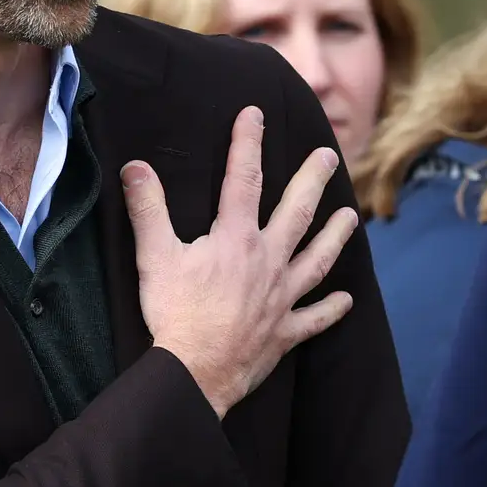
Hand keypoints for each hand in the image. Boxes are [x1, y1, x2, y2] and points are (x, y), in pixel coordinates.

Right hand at [122, 106, 356, 416]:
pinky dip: (332, 309)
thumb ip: (147, 208)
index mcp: (236, 239)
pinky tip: (347, 300)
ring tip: (351, 216)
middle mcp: (268, 261)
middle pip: (297, 212)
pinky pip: (315, 317)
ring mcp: (281, 297)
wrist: (195, 371)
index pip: (244, 179)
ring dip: (336, 236)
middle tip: (328, 156)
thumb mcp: (154, 257)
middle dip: (313, 180)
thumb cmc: (175, 314)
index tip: (255, 115)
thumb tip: (135, 167)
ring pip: (318, 259)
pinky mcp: (285, 331)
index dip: (248, 144)